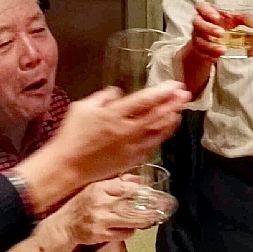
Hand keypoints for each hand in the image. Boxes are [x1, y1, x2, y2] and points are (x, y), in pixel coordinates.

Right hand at [43, 176, 154, 246]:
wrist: (64, 226)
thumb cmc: (82, 204)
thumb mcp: (96, 188)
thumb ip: (118, 182)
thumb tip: (140, 179)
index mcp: (98, 188)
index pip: (125, 187)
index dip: (142, 191)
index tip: (155, 193)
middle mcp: (100, 203)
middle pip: (131, 205)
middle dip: (149, 207)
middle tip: (162, 207)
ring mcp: (100, 220)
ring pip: (130, 220)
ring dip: (144, 220)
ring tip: (153, 218)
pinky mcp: (101, 235)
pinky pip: (123, 233)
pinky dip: (131, 231)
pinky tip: (132, 228)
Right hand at [53, 82, 190, 180]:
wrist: (67, 166)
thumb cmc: (71, 135)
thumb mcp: (82, 107)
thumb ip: (102, 97)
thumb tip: (118, 93)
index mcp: (113, 115)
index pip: (144, 100)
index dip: (162, 92)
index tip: (175, 85)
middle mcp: (126, 130)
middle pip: (156, 115)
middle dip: (173, 103)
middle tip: (185, 94)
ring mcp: (131, 146)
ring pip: (157, 131)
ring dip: (171, 118)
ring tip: (181, 109)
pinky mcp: (132, 159)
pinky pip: (152, 145)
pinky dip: (162, 134)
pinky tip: (168, 127)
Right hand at [187, 3, 230, 65]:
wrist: (215, 40)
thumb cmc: (224, 25)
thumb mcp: (234, 19)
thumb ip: (244, 19)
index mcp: (207, 12)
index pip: (201, 7)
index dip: (207, 11)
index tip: (218, 18)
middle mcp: (199, 23)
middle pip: (197, 23)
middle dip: (209, 29)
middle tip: (222, 34)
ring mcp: (197, 36)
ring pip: (199, 40)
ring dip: (210, 46)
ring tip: (223, 50)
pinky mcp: (198, 48)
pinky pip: (200, 52)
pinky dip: (208, 56)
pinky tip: (216, 57)